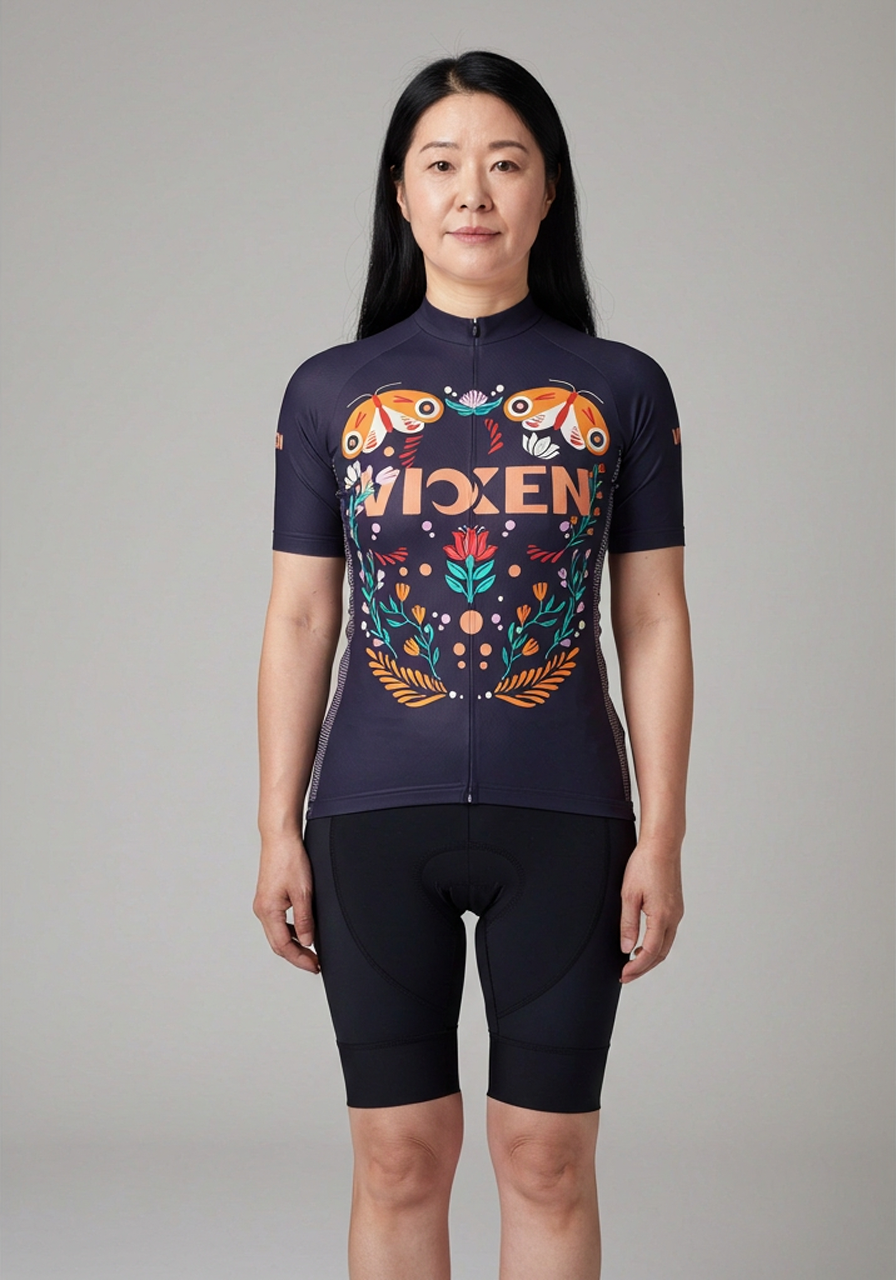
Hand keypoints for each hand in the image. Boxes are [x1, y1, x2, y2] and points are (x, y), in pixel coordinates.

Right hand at [253, 832, 320, 973]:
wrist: (280, 838)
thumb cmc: (290, 859)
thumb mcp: (304, 892)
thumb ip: (305, 919)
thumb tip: (308, 941)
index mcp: (268, 911)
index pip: (284, 946)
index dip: (300, 959)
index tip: (314, 966)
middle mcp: (261, 910)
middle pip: (278, 944)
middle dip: (297, 956)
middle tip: (314, 964)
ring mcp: (263, 904)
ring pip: (277, 934)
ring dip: (293, 945)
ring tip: (310, 953)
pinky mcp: (267, 898)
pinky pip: (277, 923)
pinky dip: (289, 932)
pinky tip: (302, 933)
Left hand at [619, 839, 683, 982]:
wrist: (662, 845)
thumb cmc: (644, 864)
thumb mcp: (629, 894)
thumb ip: (628, 923)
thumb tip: (626, 947)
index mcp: (662, 916)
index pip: (650, 952)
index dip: (637, 967)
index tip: (624, 975)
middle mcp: (674, 917)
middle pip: (661, 954)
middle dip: (643, 968)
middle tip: (626, 975)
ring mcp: (677, 912)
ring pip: (666, 945)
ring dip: (650, 958)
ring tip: (632, 963)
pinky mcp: (676, 907)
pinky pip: (668, 933)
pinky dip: (656, 945)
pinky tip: (644, 944)